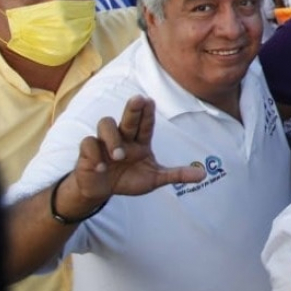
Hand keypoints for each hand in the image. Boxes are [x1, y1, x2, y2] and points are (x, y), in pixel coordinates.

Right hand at [64, 97, 206, 213]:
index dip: (147, 113)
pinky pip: (88, 144)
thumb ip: (176, 175)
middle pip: (127, 118)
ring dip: (112, 138)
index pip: (145, 124)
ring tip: (119, 155)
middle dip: (132, 109)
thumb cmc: (128, 180)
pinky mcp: (88, 151)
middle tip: (138, 100)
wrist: (101, 190)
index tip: (150, 101)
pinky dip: (95, 154)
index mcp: (139, 141)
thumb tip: (203, 174)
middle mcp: (123, 137)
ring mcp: (104, 142)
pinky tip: (102, 167)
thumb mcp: (154, 179)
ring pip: (105, 124)